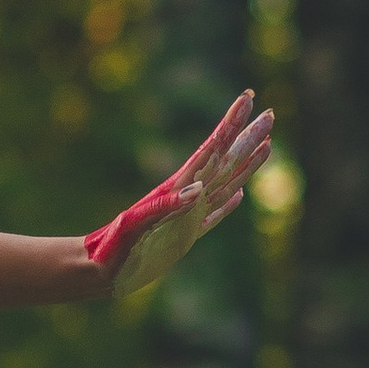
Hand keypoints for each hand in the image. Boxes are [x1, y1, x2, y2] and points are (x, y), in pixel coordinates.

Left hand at [84, 95, 274, 296]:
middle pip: (225, 161)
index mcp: (176, 188)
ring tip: (267, 144)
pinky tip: (239, 194)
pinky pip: (213, 216)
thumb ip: (164, 206)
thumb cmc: (112, 247)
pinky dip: (228, 204)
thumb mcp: (136, 224)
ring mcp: (188, 216)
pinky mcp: (184, 236)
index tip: (247, 98)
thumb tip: (199, 188)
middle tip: (271, 114)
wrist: (97, 270)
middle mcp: (186, 197)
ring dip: (246, 164)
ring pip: (225, 184)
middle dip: (247, 138)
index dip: (230, 124)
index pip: (211, 149)